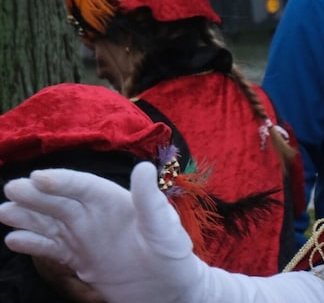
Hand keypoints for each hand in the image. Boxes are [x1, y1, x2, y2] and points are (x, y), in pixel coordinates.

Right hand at [0, 162, 203, 302]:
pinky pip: (53, 249)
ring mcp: (87, 238)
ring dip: (27, 217)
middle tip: (11, 189)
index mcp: (118, 203)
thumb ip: (150, 200)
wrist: (171, 291)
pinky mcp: (81, 260)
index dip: (63, 181)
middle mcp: (98, 217)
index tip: (38, 177)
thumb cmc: (173, 256)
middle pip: (62, 202)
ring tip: (4, 212)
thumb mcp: (164, 229)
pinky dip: (34, 245)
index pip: (86, 187)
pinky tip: (13, 241)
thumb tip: (143, 167)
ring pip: (51, 224)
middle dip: (37, 196)